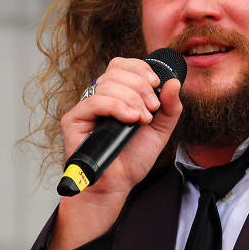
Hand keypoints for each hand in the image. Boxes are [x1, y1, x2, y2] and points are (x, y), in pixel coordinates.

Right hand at [51, 57, 182, 249]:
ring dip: (132, 99)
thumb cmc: (133, 159)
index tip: (156, 84)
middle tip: (152, 109)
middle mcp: (100, 97)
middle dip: (141, 86)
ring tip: (142, 120)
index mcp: (117, 94)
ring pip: (107, 84)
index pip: (123, 65)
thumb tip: (174, 82)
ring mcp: (86, 107)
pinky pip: (95, 101)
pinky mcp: (73, 119)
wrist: (117, 185)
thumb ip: (170, 107)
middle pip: (116, 70)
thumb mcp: (160, 130)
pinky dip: (117, 106)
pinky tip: (130, 119)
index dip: (140, 68)